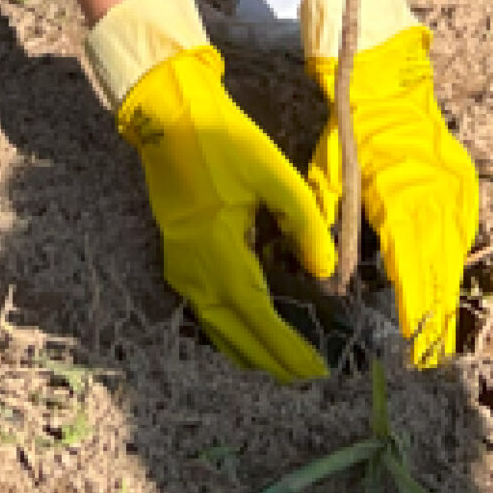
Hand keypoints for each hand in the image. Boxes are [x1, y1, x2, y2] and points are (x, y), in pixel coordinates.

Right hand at [118, 45, 336, 381]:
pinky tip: (252, 328)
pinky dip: (232, 329)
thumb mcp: (275, 176)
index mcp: (219, 254)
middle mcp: (195, 273)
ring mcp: (181, 269)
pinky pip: (207, 311)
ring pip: (218, 328)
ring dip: (251, 349)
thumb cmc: (222, 142)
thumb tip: (325, 272)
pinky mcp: (178, 259)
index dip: (288, 347)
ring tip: (285, 362)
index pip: (260, 317)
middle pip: (236, 336)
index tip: (317, 367)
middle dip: (272, 360)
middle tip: (308, 375)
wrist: (168, 117)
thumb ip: (304, 226)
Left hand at [306, 26, 478, 365]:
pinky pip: (463, 228)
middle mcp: (432, 199)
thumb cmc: (350, 131)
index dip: (413, 308)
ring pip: (455, 252)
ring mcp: (453, 190)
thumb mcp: (327, 177)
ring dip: (448, 290)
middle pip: (438, 269)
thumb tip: (326, 277)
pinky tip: (450, 279)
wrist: (386, 83)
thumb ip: (330, 226)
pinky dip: (456, 256)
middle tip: (434, 356)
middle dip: (436, 314)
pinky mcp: (463, 181)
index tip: (413, 342)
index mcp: (397, 200)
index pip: (409, 267)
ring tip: (444, 331)